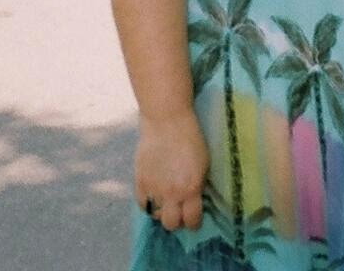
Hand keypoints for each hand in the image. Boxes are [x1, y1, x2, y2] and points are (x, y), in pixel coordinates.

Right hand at [134, 109, 207, 231]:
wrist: (167, 120)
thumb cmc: (190, 138)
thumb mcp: (203, 164)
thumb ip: (197, 186)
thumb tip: (194, 200)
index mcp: (191, 188)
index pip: (192, 220)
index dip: (194, 222)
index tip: (194, 218)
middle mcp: (172, 192)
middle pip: (172, 224)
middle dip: (177, 221)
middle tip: (179, 212)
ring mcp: (153, 188)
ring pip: (155, 215)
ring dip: (162, 211)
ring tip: (165, 201)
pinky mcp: (140, 180)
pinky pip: (142, 204)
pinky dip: (148, 203)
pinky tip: (154, 196)